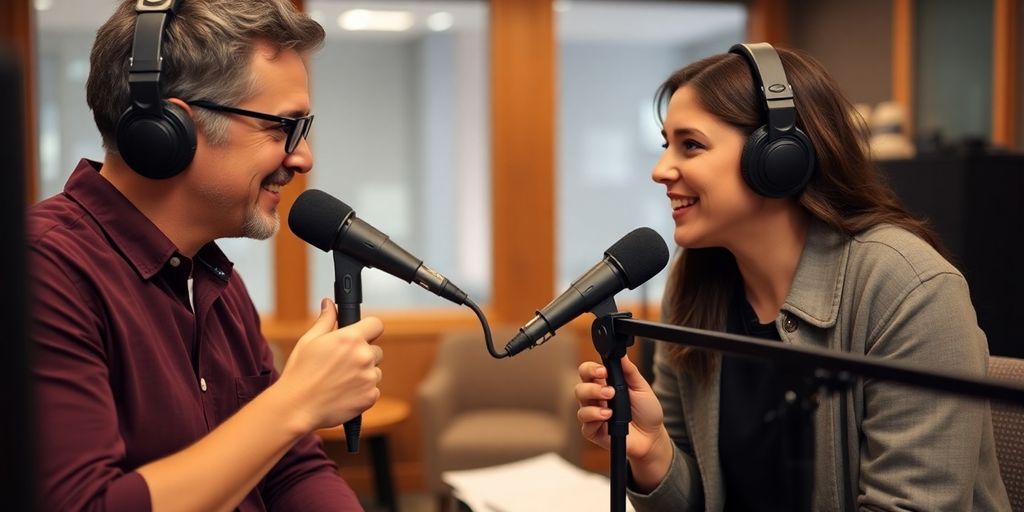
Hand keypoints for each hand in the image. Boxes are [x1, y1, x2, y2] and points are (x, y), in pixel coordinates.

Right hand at [276, 298, 384, 430]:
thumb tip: (330, 304)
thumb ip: (325, 320)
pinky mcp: (370, 397)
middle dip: (363, 354)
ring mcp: (369, 378)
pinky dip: (363, 392)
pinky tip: (343, 393)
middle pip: (376, 350)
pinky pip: (373, 390)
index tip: (362, 335)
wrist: (296, 407)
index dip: (369, 329)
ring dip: (364, 374)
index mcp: (350, 338)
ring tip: (340, 381)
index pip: (376, 325)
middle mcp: (364, 356)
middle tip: (342, 364)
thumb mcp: (309, 341)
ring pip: (375, 371)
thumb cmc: (299, 373)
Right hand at [575, 355, 672, 482]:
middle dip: (592, 388)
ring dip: (594, 405)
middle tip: (610, 391)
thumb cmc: (646, 412)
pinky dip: (595, 419)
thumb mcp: (642, 388)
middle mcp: (596, 399)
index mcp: (605, 384)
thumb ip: (630, 371)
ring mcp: (594, 416)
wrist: (653, 437)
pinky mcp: (594, 432)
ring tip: (611, 409)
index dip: (591, 369)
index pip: (587, 372)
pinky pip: (585, 425)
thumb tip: (621, 355)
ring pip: (580, 407)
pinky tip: (608, 418)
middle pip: (580, 388)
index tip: (603, 372)